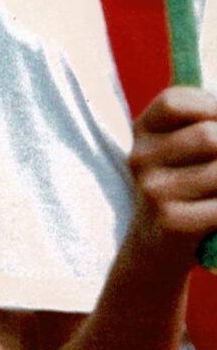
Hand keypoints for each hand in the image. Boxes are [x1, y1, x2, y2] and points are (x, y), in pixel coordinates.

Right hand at [127, 87, 216, 258]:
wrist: (157, 247)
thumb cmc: (187, 187)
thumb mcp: (185, 148)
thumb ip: (207, 125)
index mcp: (144, 132)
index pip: (175, 103)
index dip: (211, 108)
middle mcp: (140, 159)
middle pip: (208, 136)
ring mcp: (153, 192)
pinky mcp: (172, 222)